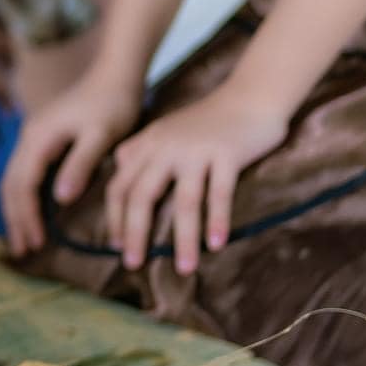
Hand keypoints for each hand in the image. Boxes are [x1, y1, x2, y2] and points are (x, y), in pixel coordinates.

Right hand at [1, 64, 142, 256]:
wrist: (114, 74)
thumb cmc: (112, 103)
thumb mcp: (101, 135)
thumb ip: (80, 164)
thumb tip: (60, 199)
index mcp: (38, 138)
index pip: (24, 185)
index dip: (27, 216)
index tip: (36, 244)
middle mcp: (28, 139)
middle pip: (11, 185)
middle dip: (15, 219)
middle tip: (23, 252)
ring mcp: (32, 138)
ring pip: (14, 180)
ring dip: (17, 211)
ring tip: (23, 239)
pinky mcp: (42, 140)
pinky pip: (24, 174)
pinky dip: (24, 198)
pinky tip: (33, 212)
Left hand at [103, 85, 286, 273]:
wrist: (250, 96)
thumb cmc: (207, 121)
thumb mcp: (164, 132)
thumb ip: (141, 153)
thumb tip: (120, 179)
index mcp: (147, 145)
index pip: (120, 185)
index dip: (115, 217)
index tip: (115, 245)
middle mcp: (165, 147)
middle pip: (142, 196)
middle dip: (134, 233)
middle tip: (132, 265)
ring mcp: (196, 150)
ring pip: (184, 201)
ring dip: (183, 239)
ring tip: (183, 269)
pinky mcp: (227, 154)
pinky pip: (220, 193)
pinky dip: (217, 220)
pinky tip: (216, 245)